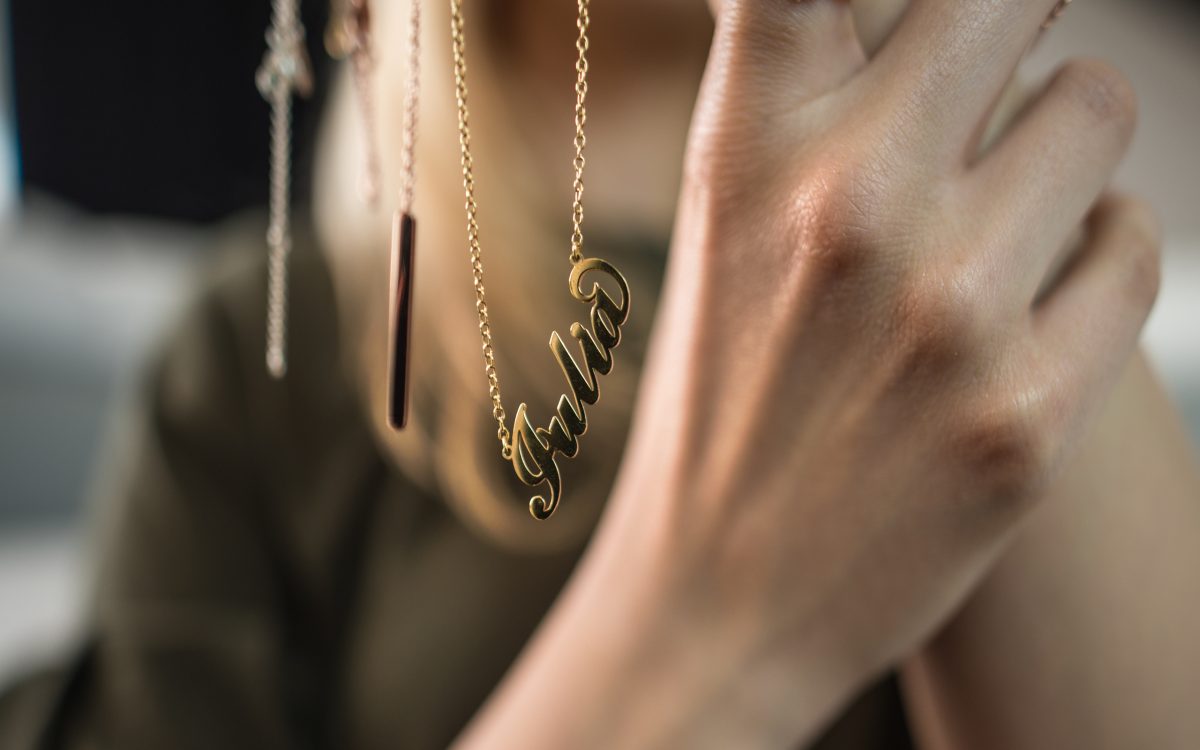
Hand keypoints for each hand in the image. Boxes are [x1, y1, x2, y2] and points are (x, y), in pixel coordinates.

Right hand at [606, 0, 1157, 736]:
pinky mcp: (1030, 406)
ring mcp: (949, 309)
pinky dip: (1090, 261)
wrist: (724, 593)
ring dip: (1056, 154)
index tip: (937, 17)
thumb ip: (804, 89)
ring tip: (992, 220)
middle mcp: (849, 205)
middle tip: (983, 79)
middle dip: (1007, 28)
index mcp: (746, 147)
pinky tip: (1023, 307)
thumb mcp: (724, 222)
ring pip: (1094, 113)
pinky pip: (1131, 245)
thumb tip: (900, 10)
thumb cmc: (725, 392)